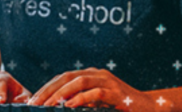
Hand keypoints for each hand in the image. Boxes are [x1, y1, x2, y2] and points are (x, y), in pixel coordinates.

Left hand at [29, 68, 154, 110]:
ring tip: (48, 105)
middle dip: (49, 90)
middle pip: (67, 77)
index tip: (32, 101)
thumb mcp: (97, 105)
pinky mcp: (117, 93)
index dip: (47, 87)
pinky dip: (82, 99)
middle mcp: (98, 74)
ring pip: (79, 81)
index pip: (63, 77)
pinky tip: (70, 105)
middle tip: (34, 103)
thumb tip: (59, 108)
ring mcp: (108, 81)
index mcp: (91, 75)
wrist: (149, 108)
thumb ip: (81, 103)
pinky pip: (96, 93)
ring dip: (61, 93)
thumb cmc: (121, 108)